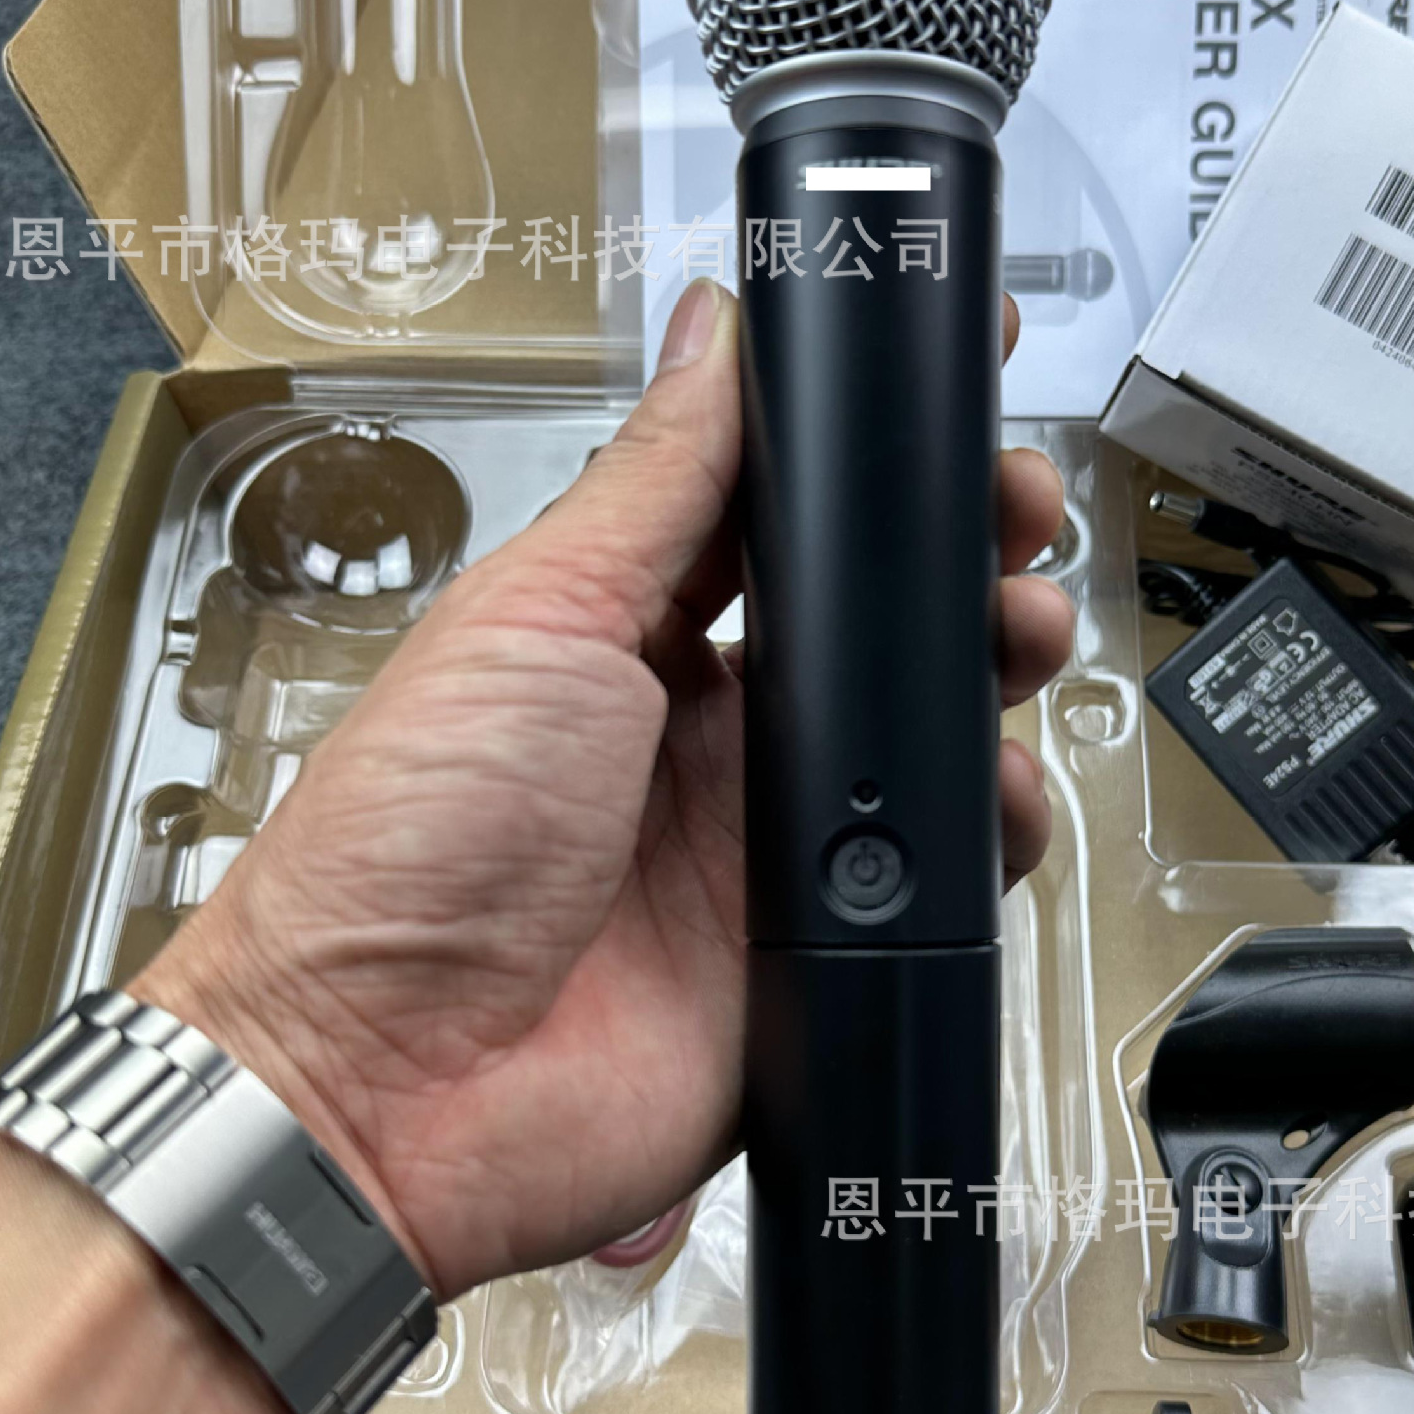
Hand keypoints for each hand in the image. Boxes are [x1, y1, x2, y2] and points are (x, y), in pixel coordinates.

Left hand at [133, 279, 1073, 1298]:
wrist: (394, 1083)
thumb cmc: (413, 837)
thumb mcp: (538, 616)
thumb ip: (653, 482)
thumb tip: (710, 330)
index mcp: (641, 637)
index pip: (793, 522)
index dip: (876, 460)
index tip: (953, 391)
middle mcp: (718, 734)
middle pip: (881, 624)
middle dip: (965, 554)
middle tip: (1013, 511)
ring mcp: (774, 844)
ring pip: (930, 741)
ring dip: (996, 675)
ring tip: (1019, 634)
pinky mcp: (819, 951)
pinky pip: (943, 879)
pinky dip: (992, 832)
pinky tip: (991, 798)